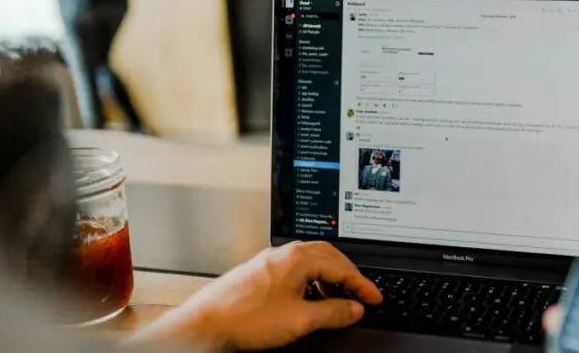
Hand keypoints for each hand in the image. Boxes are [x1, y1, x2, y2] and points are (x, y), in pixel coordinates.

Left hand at [128, 241, 381, 350]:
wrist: (204, 325)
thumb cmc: (245, 319)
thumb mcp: (301, 320)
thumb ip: (334, 313)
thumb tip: (354, 308)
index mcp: (298, 258)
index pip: (342, 267)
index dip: (362, 285)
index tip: (374, 299)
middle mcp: (283, 254)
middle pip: (328, 257)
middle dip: (348, 276)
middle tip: (361, 294)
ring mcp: (269, 262)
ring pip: (310, 263)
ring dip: (329, 279)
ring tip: (337, 301)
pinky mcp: (258, 273)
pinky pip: (294, 270)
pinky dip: (310, 282)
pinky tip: (308, 300)